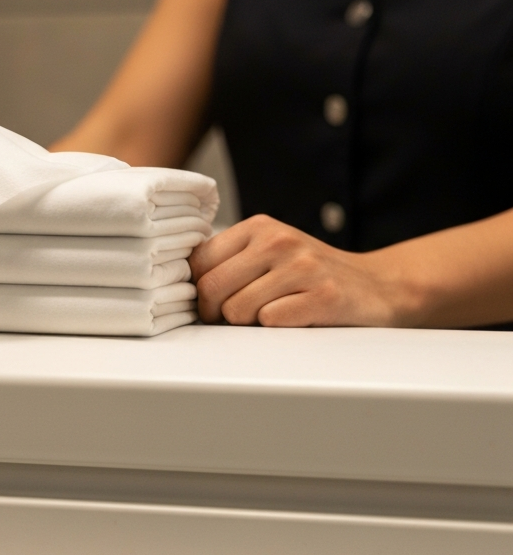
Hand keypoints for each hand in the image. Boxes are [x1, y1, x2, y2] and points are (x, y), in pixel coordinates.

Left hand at [188, 215, 403, 326]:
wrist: (376, 286)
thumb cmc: (310, 274)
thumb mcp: (268, 252)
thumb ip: (229, 260)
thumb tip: (178, 284)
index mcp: (258, 227)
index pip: (198, 262)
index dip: (197, 291)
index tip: (210, 303)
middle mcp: (278, 241)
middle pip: (211, 289)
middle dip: (215, 314)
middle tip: (234, 319)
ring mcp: (302, 267)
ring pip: (237, 310)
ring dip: (248, 323)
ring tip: (271, 314)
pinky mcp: (323, 296)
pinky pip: (270, 321)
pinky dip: (275, 328)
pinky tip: (294, 318)